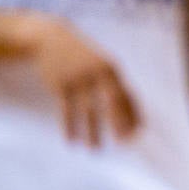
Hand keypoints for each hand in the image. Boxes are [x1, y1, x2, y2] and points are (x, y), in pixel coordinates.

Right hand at [31, 19, 139, 145]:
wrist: (50, 39)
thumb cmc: (83, 58)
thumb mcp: (102, 66)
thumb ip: (116, 86)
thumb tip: (132, 110)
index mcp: (111, 69)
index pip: (127, 97)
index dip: (133, 115)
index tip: (138, 134)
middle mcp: (97, 73)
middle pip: (112, 103)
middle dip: (119, 124)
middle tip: (123, 144)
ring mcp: (78, 79)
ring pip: (88, 111)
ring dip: (92, 132)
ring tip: (95, 150)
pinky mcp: (60, 85)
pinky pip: (66, 111)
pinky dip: (69, 127)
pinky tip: (72, 142)